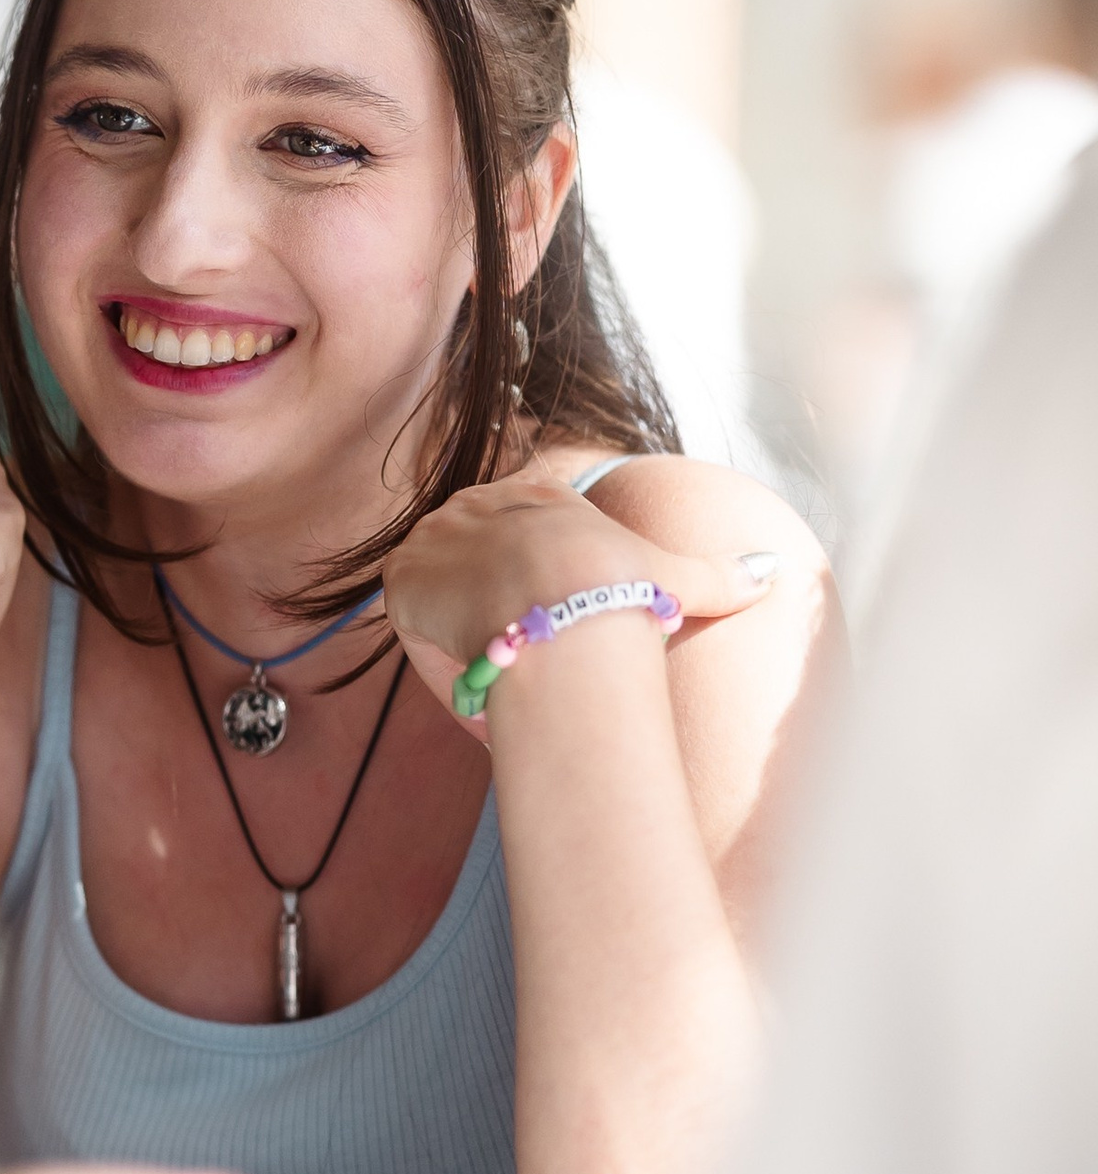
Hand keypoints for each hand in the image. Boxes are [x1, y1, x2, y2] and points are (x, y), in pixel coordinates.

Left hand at [385, 471, 777, 718]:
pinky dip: (437, 659)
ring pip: (444, 602)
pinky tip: (475, 676)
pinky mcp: (402, 575)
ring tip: (509, 675)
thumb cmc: (620, 588)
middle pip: (477, 569)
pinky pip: (414, 627)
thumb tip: (772, 572)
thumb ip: (720, 576)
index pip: (522, 537)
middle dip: (494, 615)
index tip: (545, 626)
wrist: (561, 601)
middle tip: (527, 660)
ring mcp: (436, 538)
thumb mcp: (677, 577)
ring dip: (468, 641)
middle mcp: (481, 506)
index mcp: (536, 497)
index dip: (532, 589)